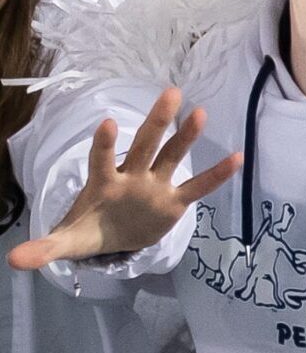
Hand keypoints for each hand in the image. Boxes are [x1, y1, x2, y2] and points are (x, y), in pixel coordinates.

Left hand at [8, 89, 235, 270]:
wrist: (112, 239)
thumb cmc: (89, 230)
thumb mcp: (67, 242)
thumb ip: (45, 248)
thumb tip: (13, 260)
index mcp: (103, 183)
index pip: (102, 159)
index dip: (105, 144)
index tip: (109, 123)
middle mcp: (131, 176)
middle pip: (144, 145)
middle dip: (156, 121)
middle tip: (171, 92)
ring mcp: (155, 186)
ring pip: (172, 156)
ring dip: (186, 137)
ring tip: (201, 113)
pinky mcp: (173, 201)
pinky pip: (197, 187)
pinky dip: (216, 175)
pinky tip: (236, 158)